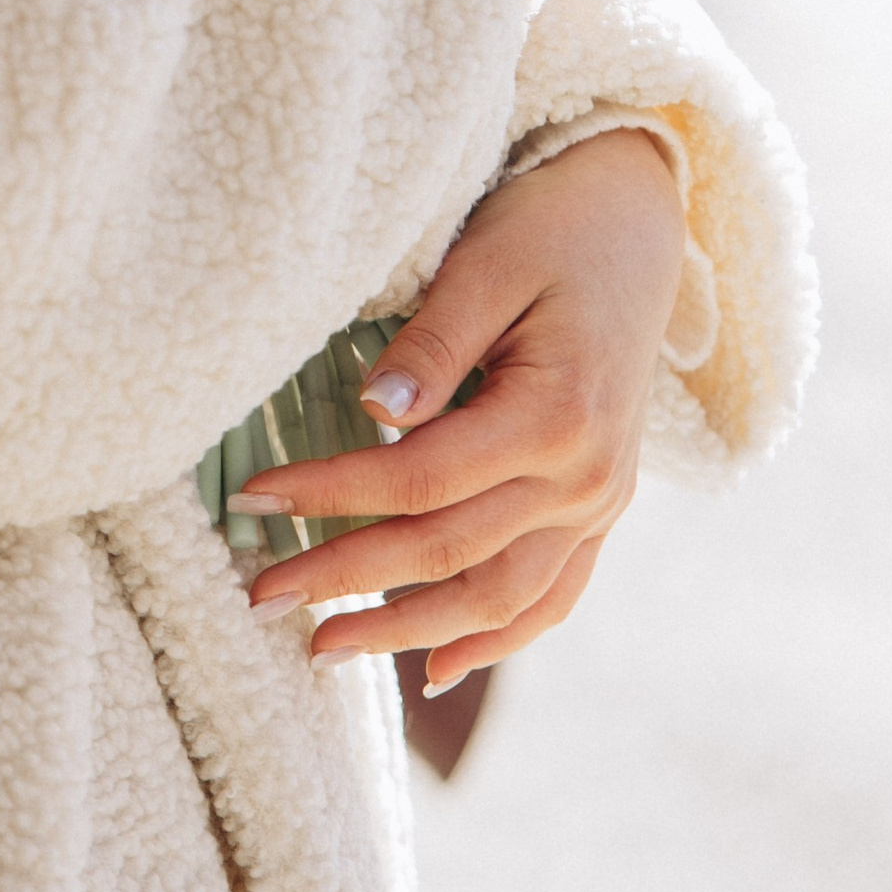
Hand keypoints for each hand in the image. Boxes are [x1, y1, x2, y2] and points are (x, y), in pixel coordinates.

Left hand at [235, 125, 689, 694]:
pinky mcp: (602, 510)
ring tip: (324, 646)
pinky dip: (495, 639)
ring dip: (409, 629)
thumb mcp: (487, 262)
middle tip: (258, 596)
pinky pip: (552, 597)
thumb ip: (432, 343)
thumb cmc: (554, 226)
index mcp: (557, 417)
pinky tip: (436, 670)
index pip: (417, 479)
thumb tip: (373, 410)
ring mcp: (602, 505)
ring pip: (499, 598)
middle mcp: (587, 479)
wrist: (640, 221)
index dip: (329, 494)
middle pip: (448, 551)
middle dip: (347, 578)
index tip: (252, 499)